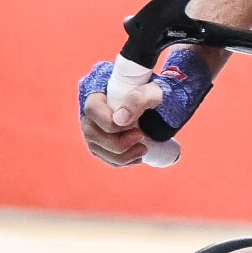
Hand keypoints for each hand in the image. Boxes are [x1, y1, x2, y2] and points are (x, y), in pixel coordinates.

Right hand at [78, 45, 215, 167]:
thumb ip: (138, 98)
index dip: (109, 123)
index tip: (133, 125)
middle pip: (92, 133)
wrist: (160, 102)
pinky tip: (137, 158)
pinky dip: (121, 161)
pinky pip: (105, 156)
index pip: (92, 109)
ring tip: (143, 151)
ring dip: (120, 156)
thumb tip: (120, 119)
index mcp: (98, 93)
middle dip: (117, 143)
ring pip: (97, 149)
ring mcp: (94, 129)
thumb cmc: (154, 93)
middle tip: (141, 138)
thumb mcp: (152, 91)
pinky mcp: (102, 142)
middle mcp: (91, 112)